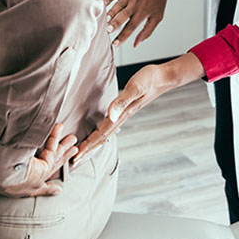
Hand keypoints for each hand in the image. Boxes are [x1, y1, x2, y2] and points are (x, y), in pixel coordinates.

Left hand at [0, 123, 77, 197]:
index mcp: (16, 185)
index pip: (32, 187)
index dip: (45, 189)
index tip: (57, 189)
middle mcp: (30, 181)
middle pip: (51, 170)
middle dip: (62, 162)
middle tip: (74, 156)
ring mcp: (39, 173)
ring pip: (56, 160)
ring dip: (66, 150)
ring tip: (76, 143)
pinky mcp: (44, 164)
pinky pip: (52, 149)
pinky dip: (56, 138)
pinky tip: (60, 127)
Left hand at [72, 53, 204, 166]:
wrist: (164, 77)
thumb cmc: (150, 80)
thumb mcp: (135, 88)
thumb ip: (121, 102)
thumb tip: (109, 115)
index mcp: (122, 114)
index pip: (101, 135)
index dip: (88, 146)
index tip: (77, 158)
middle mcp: (122, 117)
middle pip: (102, 138)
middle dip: (88, 150)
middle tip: (74, 161)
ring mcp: (124, 114)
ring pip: (105, 132)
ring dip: (93, 143)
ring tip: (83, 151)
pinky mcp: (125, 108)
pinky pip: (109, 125)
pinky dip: (101, 132)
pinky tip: (99, 133)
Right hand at [105, 0, 171, 46]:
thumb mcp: (158, 16)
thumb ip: (147, 31)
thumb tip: (136, 44)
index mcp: (143, 12)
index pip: (131, 27)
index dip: (123, 36)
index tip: (115, 44)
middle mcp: (135, 5)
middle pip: (123, 16)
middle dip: (115, 24)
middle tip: (107, 31)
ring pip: (117, 7)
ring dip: (110, 14)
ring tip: (104, 21)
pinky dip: (106, 0)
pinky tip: (102, 5)